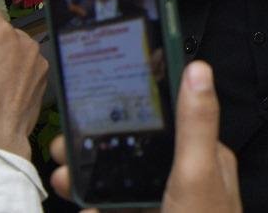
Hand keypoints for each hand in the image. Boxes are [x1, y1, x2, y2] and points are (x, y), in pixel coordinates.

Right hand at [51, 61, 240, 212]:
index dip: (130, 110)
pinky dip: (99, 212)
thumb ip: (195, 124)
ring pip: (120, 189)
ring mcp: (168, 208)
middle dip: (95, 153)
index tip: (93, 102)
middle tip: (62, 152)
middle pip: (135, 155)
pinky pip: (116, 212)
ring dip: (89, 185)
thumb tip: (197, 68)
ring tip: (65, 183)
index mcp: (205, 158)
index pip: (166, 121)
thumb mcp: (196, 174)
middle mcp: (188, 180)